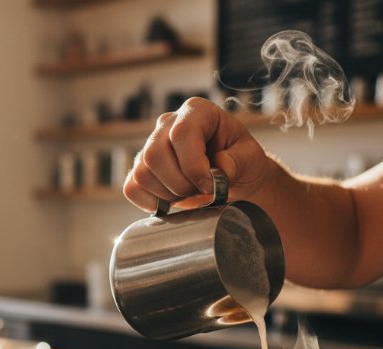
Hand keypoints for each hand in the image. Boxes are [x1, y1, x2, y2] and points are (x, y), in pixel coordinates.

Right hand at [123, 97, 271, 212]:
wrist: (234, 178)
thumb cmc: (241, 162)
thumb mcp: (250, 158)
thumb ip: (237, 161)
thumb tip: (218, 170)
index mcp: (197, 111)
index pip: (182, 134)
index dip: (193, 166)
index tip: (210, 186)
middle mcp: (168, 124)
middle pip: (155, 154)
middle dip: (180, 184)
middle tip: (201, 193)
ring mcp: (150, 146)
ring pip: (142, 173)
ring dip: (168, 194)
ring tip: (190, 195)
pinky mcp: (141, 169)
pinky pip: (132, 188)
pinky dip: (151, 202)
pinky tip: (171, 202)